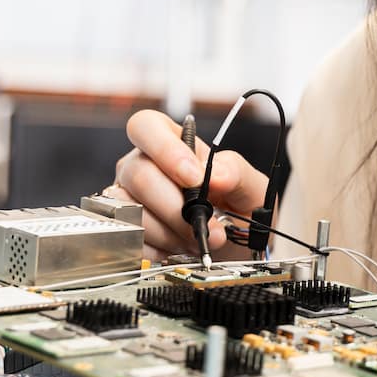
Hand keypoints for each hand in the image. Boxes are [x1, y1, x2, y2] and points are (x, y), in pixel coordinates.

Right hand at [105, 110, 271, 258]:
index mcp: (172, 142)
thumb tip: (214, 174)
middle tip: (205, 225)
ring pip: (131, 210)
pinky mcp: (126, 228)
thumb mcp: (250, 187)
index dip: (165, 150)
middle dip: (175, 208)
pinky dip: (160, 249)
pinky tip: (180, 248)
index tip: (194, 179)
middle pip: (138, 175)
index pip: (146, 127)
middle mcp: (142, 165)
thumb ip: (235, 173)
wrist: (236, 246)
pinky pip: (130, 239)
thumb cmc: (239, 207)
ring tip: (196, 239)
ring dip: (170, 233)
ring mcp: (129, 196)